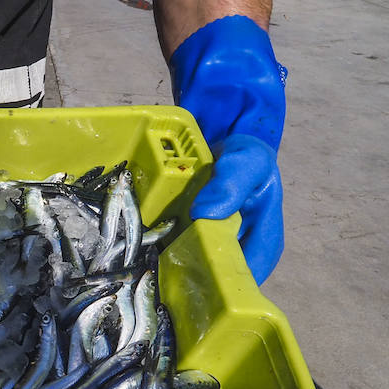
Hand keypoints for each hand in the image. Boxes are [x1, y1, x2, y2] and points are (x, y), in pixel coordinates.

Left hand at [169, 15, 287, 282]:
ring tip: (144, 273)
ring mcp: (202, 210)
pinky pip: (160, 221)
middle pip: (215, 259)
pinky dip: (147, 230)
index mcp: (259, 218)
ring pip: (184, 244)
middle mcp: (230, 220)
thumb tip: (204, 217)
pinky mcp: (175, 198)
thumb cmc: (248, 125)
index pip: (254, 261)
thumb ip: (230, 185)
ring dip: (166, 256)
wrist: (219, 88)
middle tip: (167, 290)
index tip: (212, 300)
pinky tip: (129, 242)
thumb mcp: (247, 156)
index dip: (237, 283)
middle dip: (194, 274)